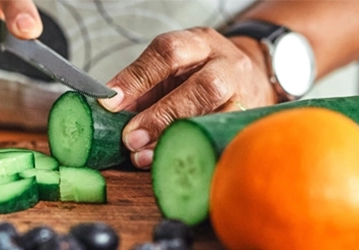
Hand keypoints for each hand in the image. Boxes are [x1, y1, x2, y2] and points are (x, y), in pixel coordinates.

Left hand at [98, 27, 278, 168]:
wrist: (250, 77)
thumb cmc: (200, 74)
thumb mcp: (171, 69)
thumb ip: (142, 88)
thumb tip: (109, 112)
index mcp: (200, 43)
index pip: (168, 52)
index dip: (137, 78)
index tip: (111, 102)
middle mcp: (227, 65)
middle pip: (202, 87)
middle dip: (161, 115)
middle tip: (131, 138)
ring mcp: (244, 95)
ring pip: (216, 117)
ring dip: (175, 139)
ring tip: (144, 156)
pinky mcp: (249, 123)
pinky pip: (221, 141)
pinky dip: (192, 154)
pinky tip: (172, 164)